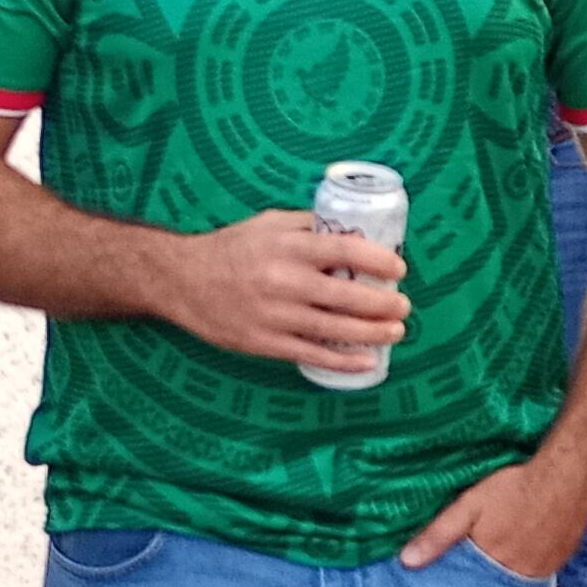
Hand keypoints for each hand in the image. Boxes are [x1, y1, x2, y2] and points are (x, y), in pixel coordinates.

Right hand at [156, 210, 406, 373]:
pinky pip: (311, 354)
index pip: (345, 250)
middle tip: (403, 305)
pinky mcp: (264, 342)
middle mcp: (284, 280)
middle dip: (383, 304)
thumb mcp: (269, 224)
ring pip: (335, 329)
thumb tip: (353, 229)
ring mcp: (274, 315)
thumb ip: (308, 226)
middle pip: (347, 296)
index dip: (378, 261)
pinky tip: (367, 361)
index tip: (399, 269)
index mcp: (288, 246)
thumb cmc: (231, 247)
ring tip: (396, 332)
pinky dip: (342, 360)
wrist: (182, 279)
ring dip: (372, 333)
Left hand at [398, 448, 586, 576]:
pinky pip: (541, 567)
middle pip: (497, 586)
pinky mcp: (565, 555)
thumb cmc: (516, 486)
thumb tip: (407, 561)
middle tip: (473, 573)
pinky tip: (523, 545)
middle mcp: (524, 575)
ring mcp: (548, 567)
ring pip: (520, 578)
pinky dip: (529, 561)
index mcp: (497, 567)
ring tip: (497, 558)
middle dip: (484, 582)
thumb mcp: (470, 506)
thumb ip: (439, 535)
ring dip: (507, 571)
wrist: (570, 471)